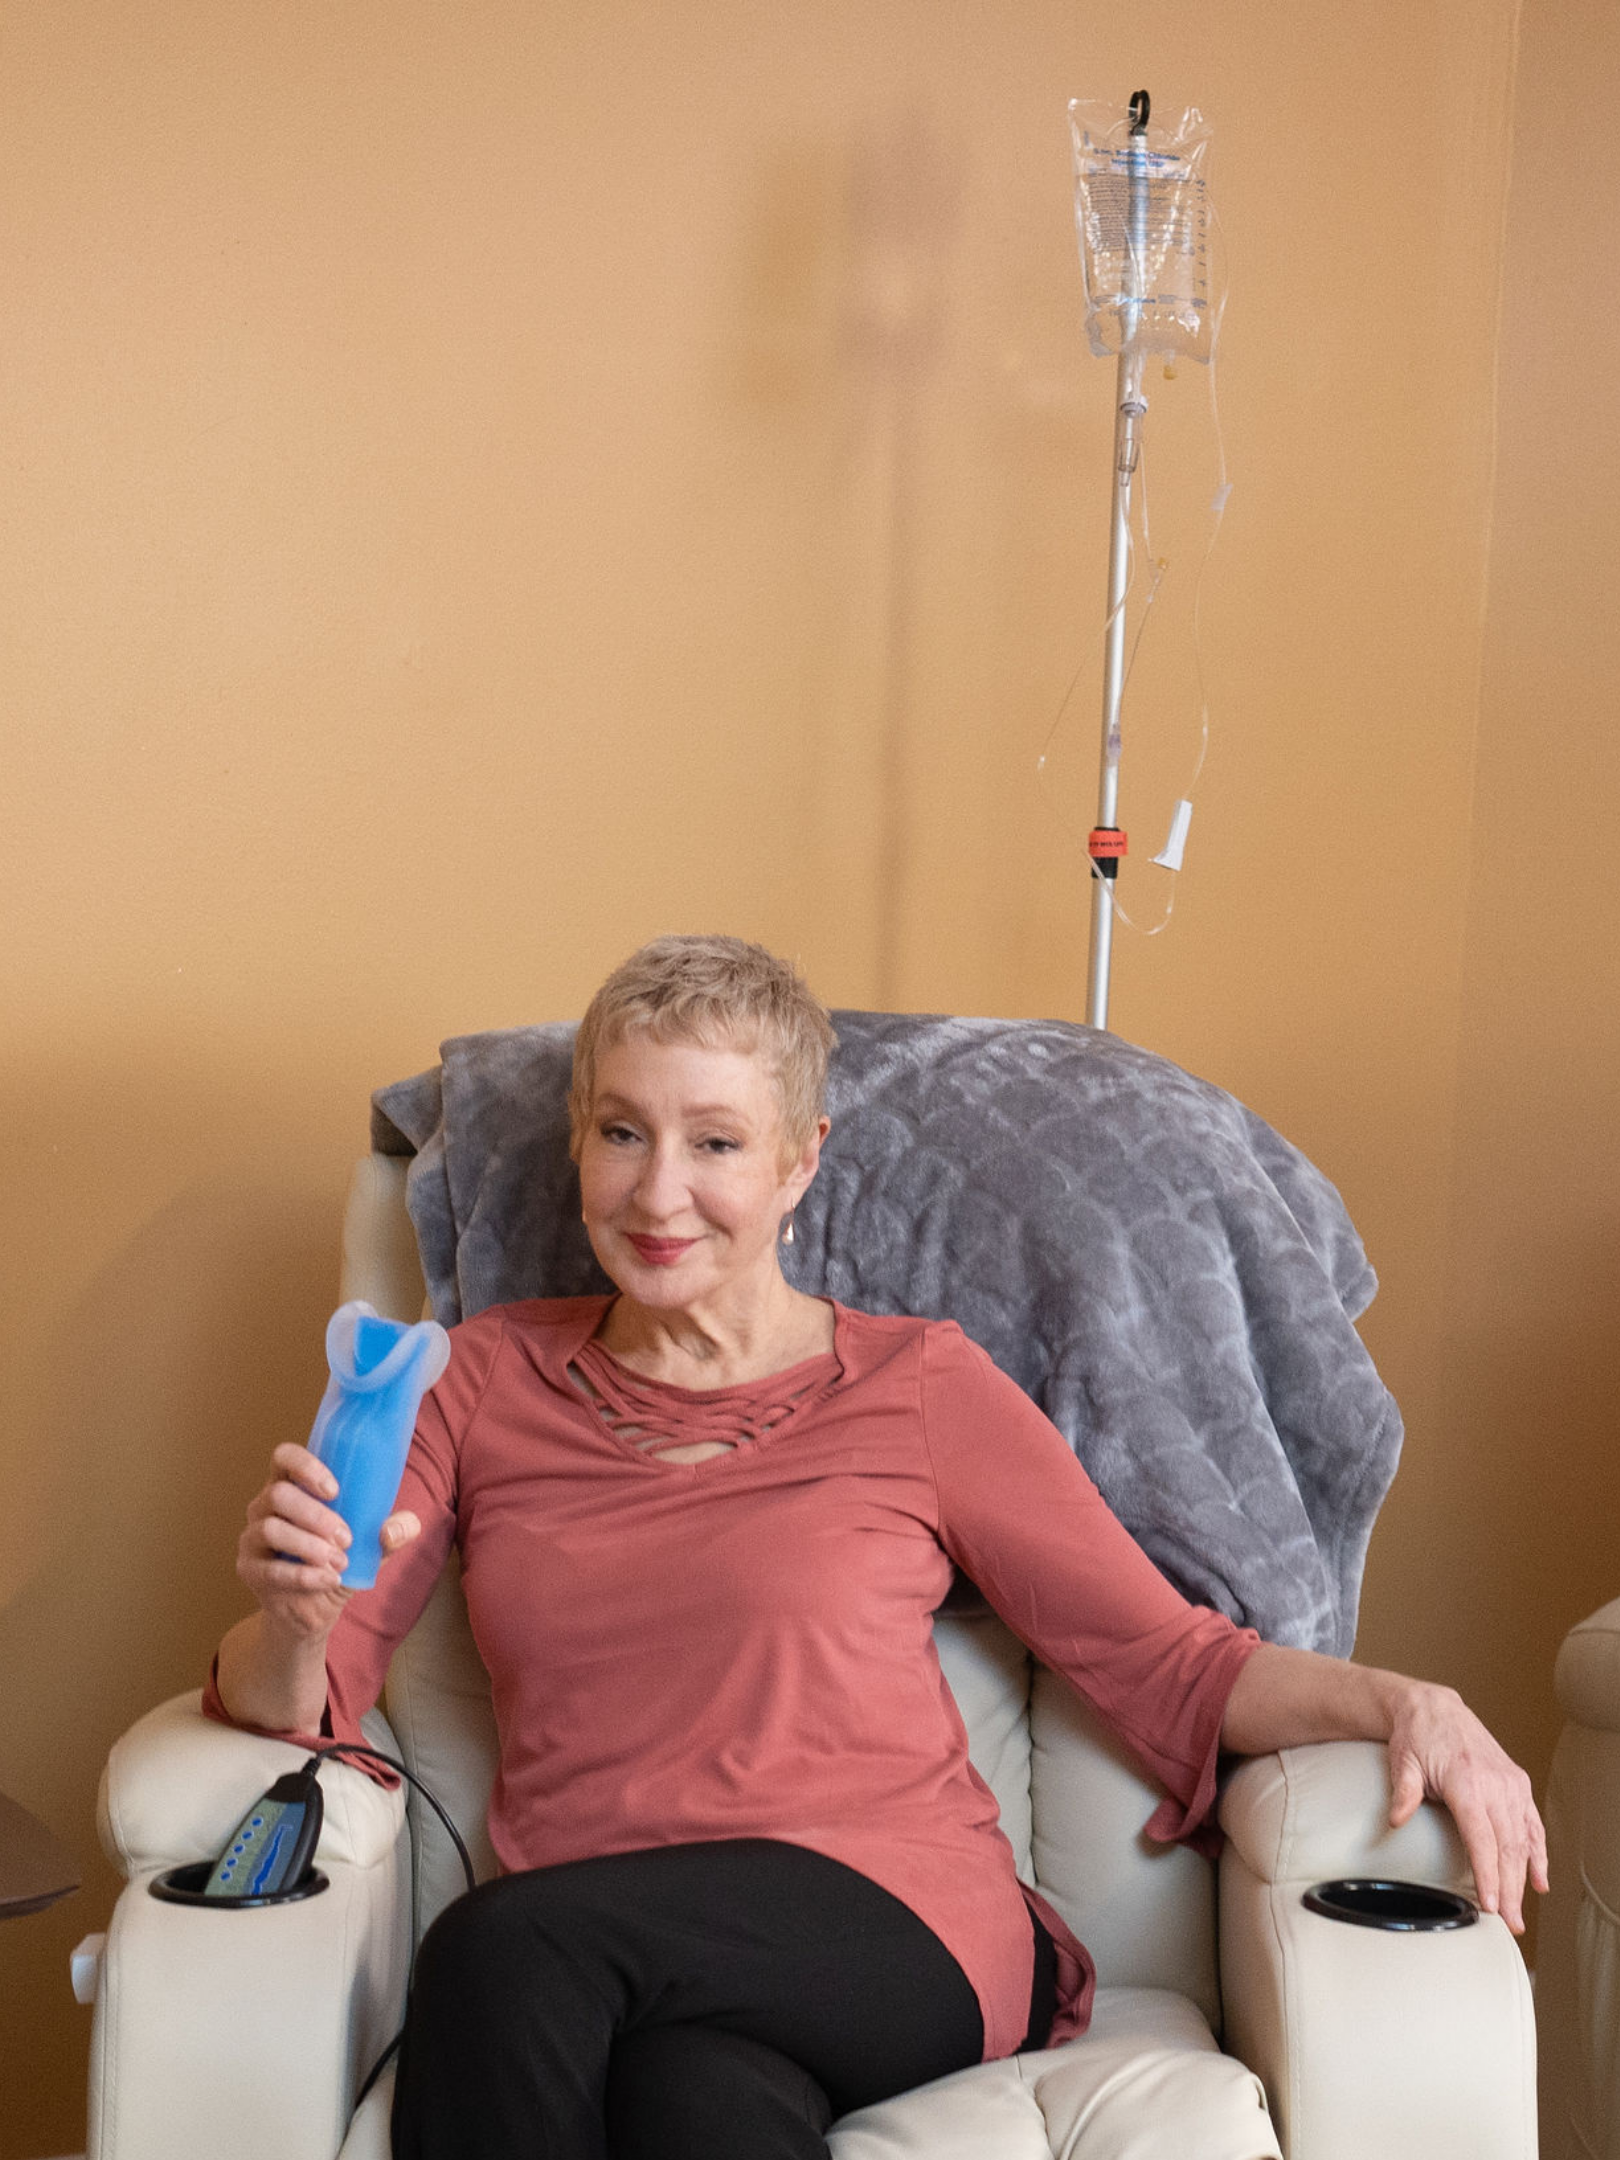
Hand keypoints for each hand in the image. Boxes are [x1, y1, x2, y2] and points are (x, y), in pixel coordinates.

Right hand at [238, 1442, 420, 1641]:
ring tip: (340, 1562)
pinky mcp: (248, 1570)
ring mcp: (252, 1538)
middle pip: (278, 1494)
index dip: (305, 1465)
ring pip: (270, 1529)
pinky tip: (328, 1580)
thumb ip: (395, 1530)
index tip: (335, 1489)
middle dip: (316, 1515)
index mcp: (293, 1487)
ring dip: (309, 1546)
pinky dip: (303, 1575)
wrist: (317, 1609)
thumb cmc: (342, 1561)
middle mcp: (265, 1507)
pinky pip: (269, 1569)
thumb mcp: (374, 1544)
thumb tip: (394, 1530)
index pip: (284, 1457)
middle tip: (346, 1538)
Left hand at [1385, 1681, 1547, 1931]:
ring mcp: (1511, 1784)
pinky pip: (1532, 1824)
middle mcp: (1496, 1784)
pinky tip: (1539, 1880)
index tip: (1491, 1905)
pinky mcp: (1517, 1783)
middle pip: (1507, 1847)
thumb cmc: (1416, 1736)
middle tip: (1509, 1924)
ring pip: (1523, 1840)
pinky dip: (1538, 1853)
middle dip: (1510, 1889)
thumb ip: (1403, 1793)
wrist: (1434, 1707)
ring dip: (1524, 1879)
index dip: (1488, 1874)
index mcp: (1467, 1781)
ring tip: (1521, 1913)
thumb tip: (1396, 1821)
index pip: (1482, 1839)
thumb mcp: (1403, 1761)